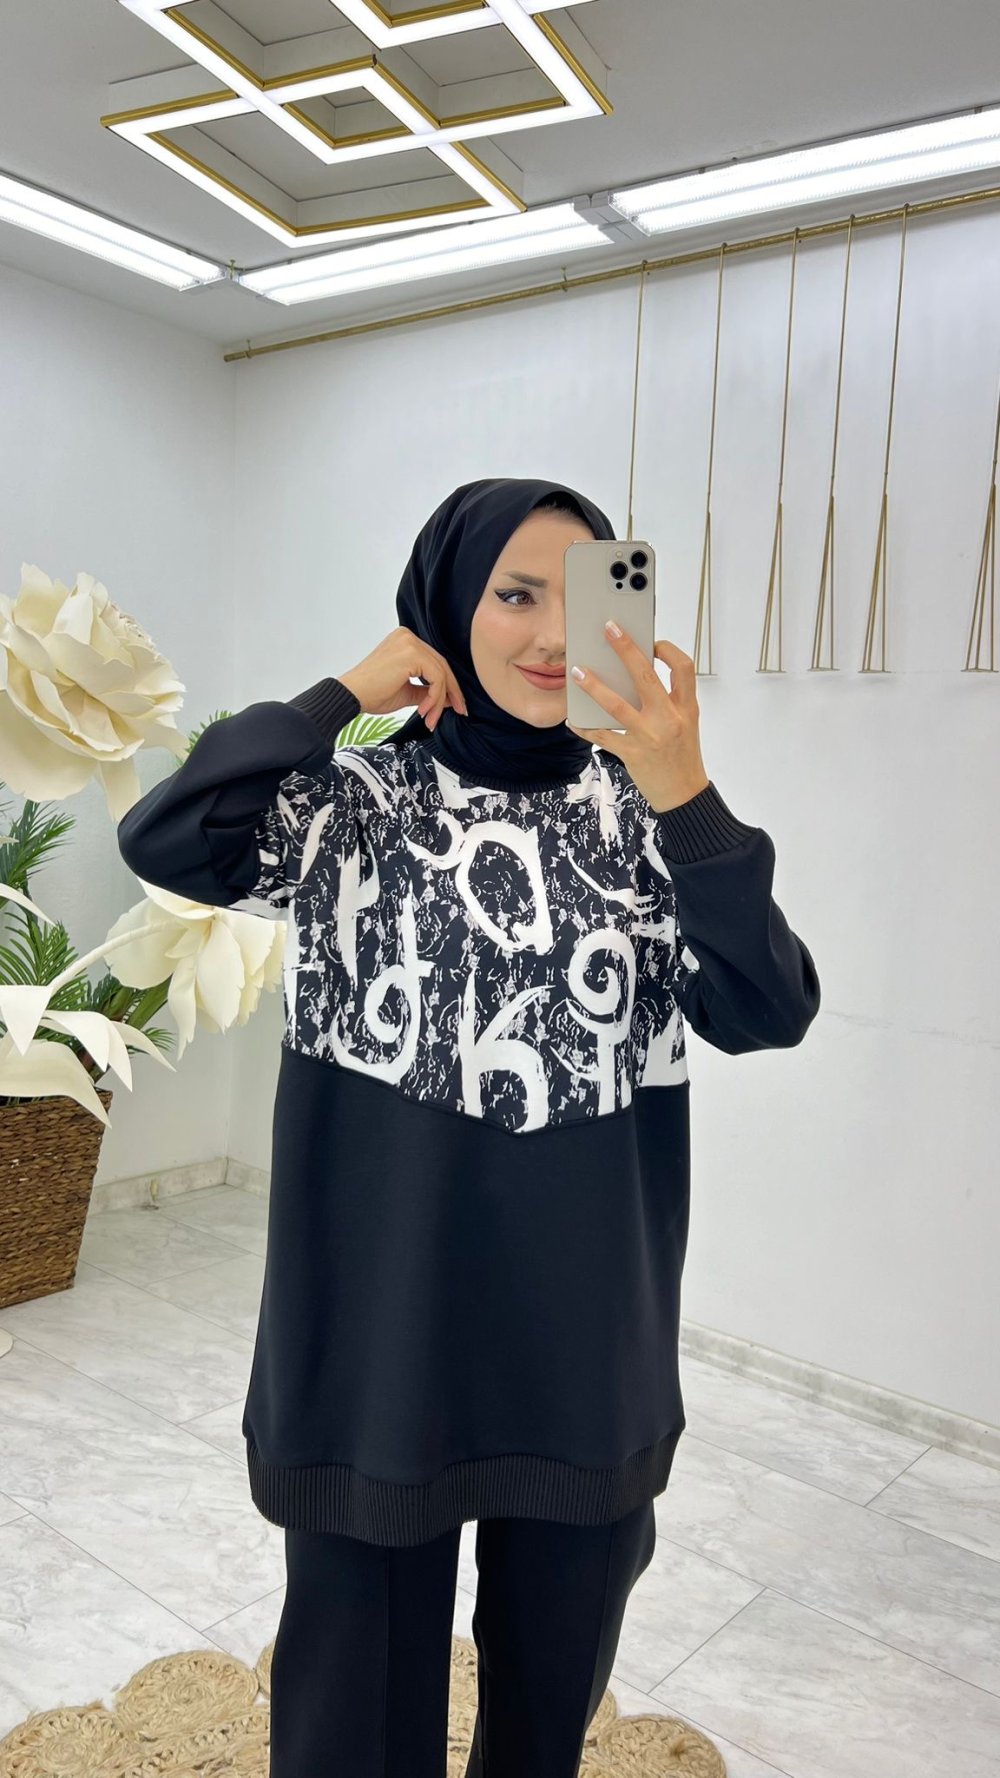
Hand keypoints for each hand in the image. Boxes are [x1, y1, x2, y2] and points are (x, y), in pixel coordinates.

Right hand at [340, 626, 467, 728]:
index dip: (447, 685)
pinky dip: (434, 698)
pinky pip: (436, 678)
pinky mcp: (411, 654)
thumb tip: (450, 698)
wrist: (351, 696)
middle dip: (451, 692)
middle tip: (459, 711)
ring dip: (440, 700)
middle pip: (441, 665)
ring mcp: (410, 643)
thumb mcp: (407, 691)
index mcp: (405, 641)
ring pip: (440, 673)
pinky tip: (423, 710)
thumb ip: (427, 691)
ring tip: (431, 718)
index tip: (454, 704)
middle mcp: (408, 637)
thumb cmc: (371, 693)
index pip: (434, 662)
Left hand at [565, 625, 710, 813]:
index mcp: (686, 708)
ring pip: (617, 705)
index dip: (668, 650)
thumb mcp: (686, 723)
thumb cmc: (682, 755)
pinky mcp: (632, 754)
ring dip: (594, 686)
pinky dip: (585, 727)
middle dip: (626, 649)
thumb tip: (634, 674)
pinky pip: (603, 736)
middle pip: (646, 676)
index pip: (684, 668)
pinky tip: (572, 719)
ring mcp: (650, 737)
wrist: (684, 795)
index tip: (653, 642)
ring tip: (577, 671)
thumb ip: (667, 700)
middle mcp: (669, 719)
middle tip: (609, 628)